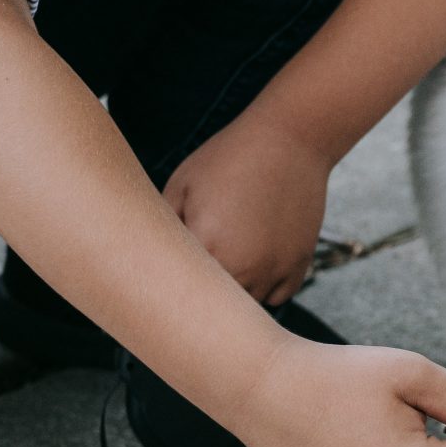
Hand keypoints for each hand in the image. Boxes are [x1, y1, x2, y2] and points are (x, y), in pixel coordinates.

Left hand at [165, 109, 332, 303]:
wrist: (290, 140)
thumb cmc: (228, 158)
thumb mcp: (181, 185)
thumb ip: (164, 227)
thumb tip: (148, 259)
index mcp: (206, 246)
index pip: (179, 290)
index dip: (167, 287)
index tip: (161, 283)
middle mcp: (243, 267)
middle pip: (212, 306)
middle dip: (199, 294)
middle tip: (192, 277)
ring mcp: (274, 270)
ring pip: (244, 305)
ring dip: (232, 293)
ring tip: (225, 264)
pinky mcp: (298, 265)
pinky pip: (276, 297)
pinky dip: (264, 287)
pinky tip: (254, 263)